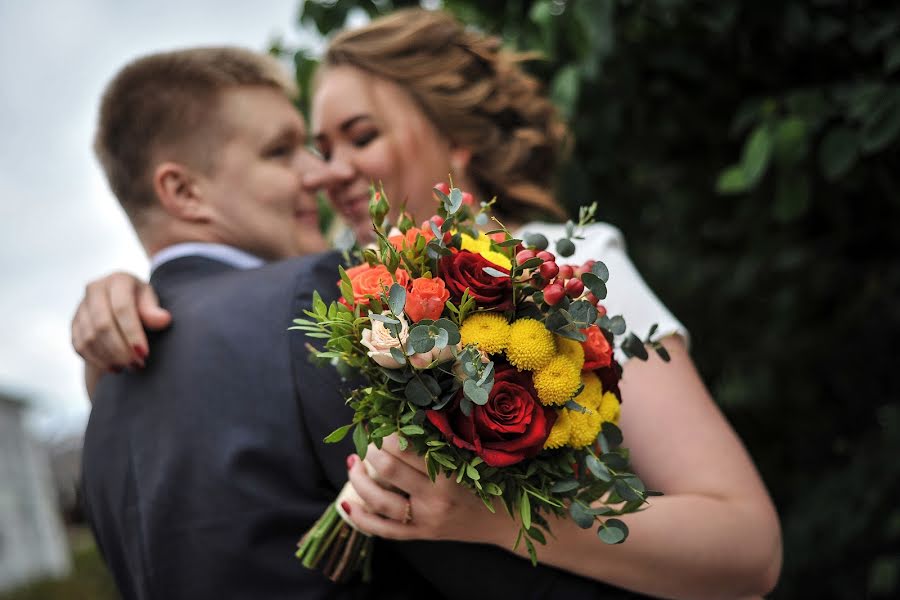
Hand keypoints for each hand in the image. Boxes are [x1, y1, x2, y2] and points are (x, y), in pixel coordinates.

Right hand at [71, 271, 170, 370]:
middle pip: (102, 325)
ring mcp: (81, 306)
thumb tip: (163, 320)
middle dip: (120, 349)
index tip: (144, 353)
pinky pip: (80, 346)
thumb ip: (154, 310)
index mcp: (118, 280)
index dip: (132, 333)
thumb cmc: (142, 302)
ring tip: (128, 368)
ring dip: (109, 357)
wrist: (122, 304)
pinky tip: (113, 367)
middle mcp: (95, 289)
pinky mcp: (74, 323)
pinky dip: (96, 360)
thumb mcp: (152, 301)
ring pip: (89, 338)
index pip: (121, 308)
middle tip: (137, 365)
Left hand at [343, 434, 515, 544]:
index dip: (387, 432)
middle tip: (367, 438)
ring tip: (352, 462)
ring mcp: (424, 521)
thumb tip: (407, 414)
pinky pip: (382, 529)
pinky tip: (347, 502)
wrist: (503, 522)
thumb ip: (442, 440)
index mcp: (449, 475)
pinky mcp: (419, 535)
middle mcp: (433, 499)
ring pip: (378, 500)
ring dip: (358, 478)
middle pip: (388, 469)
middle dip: (370, 450)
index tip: (379, 421)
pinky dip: (361, 516)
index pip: (406, 447)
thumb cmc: (491, 482)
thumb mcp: (470, 457)